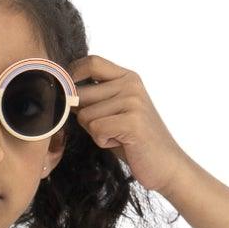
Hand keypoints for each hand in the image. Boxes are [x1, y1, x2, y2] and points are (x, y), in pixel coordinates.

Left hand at [68, 54, 190, 194]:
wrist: (166, 164)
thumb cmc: (135, 141)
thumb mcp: (115, 112)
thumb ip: (95, 99)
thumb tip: (62, 93)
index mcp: (127, 77)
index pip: (91, 62)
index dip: (72, 75)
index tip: (67, 94)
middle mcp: (131, 85)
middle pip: (81, 93)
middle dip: (84, 116)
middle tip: (107, 128)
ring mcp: (133, 101)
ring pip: (86, 115)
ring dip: (96, 133)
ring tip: (118, 136)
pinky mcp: (132, 121)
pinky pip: (96, 129)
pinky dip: (103, 142)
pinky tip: (122, 143)